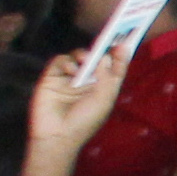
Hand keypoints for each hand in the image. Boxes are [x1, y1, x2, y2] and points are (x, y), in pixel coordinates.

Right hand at [21, 46, 126, 175]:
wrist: (57, 135)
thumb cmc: (84, 121)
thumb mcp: (103, 100)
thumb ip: (107, 77)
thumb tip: (106, 56)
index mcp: (103, 88)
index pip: (114, 68)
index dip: (120, 57)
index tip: (124, 45)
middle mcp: (88, 81)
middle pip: (97, 59)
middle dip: (102, 50)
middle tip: (107, 40)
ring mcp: (70, 78)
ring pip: (78, 57)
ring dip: (84, 55)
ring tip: (86, 59)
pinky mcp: (52, 77)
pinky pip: (60, 61)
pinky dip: (67, 62)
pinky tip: (71, 70)